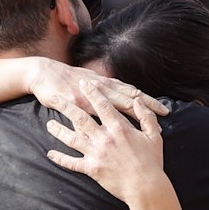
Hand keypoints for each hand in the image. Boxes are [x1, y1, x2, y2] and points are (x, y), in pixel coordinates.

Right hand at [29, 59, 166, 132]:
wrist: (43, 73)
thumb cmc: (68, 78)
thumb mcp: (91, 79)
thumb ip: (107, 88)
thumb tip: (125, 95)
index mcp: (106, 83)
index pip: (133, 93)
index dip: (149, 102)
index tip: (165, 111)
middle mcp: (101, 88)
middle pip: (129, 99)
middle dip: (148, 108)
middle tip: (164, 116)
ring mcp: (88, 96)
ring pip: (113, 108)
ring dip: (129, 118)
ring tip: (142, 131)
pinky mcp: (74, 104)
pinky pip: (90, 117)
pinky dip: (101, 125)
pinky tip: (108, 136)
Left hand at [45, 96, 166, 205]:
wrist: (146, 188)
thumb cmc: (152, 162)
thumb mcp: (154, 136)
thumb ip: (146, 117)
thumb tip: (139, 102)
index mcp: (119, 128)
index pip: (102, 105)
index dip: (91, 93)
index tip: (82, 83)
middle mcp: (104, 138)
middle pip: (80, 118)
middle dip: (66, 106)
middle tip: (54, 97)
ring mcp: (96, 153)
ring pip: (72, 139)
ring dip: (59, 130)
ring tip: (48, 124)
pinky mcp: (92, 169)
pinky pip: (72, 163)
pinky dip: (60, 158)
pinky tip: (50, 154)